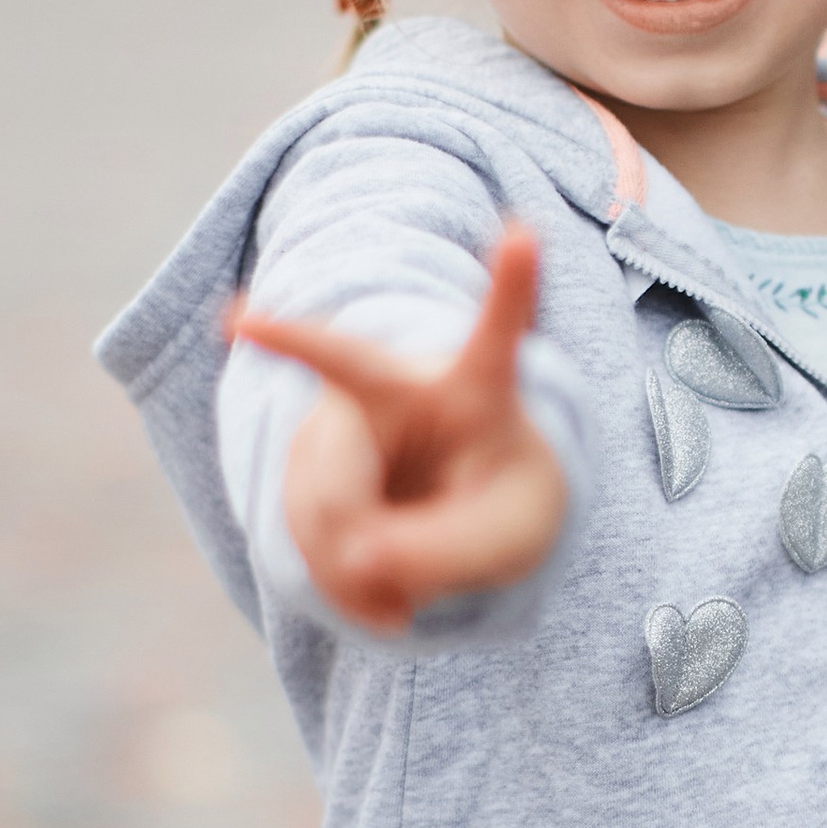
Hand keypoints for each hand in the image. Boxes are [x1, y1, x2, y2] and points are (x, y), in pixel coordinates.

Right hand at [228, 226, 566, 632]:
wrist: (457, 500)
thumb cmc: (503, 502)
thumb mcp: (509, 539)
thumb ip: (452, 551)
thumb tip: (355, 557)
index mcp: (476, 388)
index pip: (494, 339)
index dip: (514, 289)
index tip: (524, 232)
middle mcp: (394, 388)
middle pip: (343, 468)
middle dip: (350, 535)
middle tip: (384, 578)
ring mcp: (340, 426)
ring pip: (317, 511)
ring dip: (351, 572)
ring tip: (399, 592)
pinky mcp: (307, 468)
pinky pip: (302, 539)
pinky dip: (339, 586)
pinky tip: (373, 595)